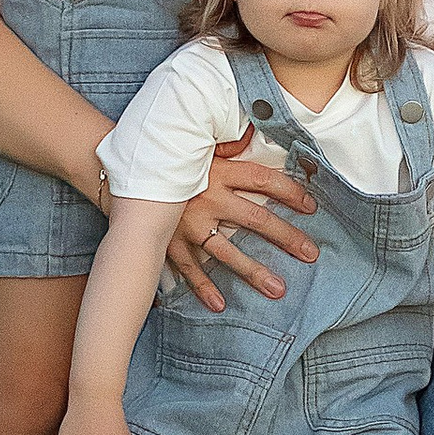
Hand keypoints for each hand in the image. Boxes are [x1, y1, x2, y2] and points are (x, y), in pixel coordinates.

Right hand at [166, 134, 321, 312]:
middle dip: (285, 237)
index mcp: (218, 171)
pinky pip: (188, 269)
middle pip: (255, 219)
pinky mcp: (168, 242)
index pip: (263, 181)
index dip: (290, 192)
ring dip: (254, 272)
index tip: (311, 206)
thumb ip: (227, 141)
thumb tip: (253, 130)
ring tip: (278, 289)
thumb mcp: (198, 144)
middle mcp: (207, 198)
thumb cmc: (166, 155)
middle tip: (310, 253)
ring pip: (227, 252)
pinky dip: (202, 287)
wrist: (122, 169)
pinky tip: (219, 304)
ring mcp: (187, 224)